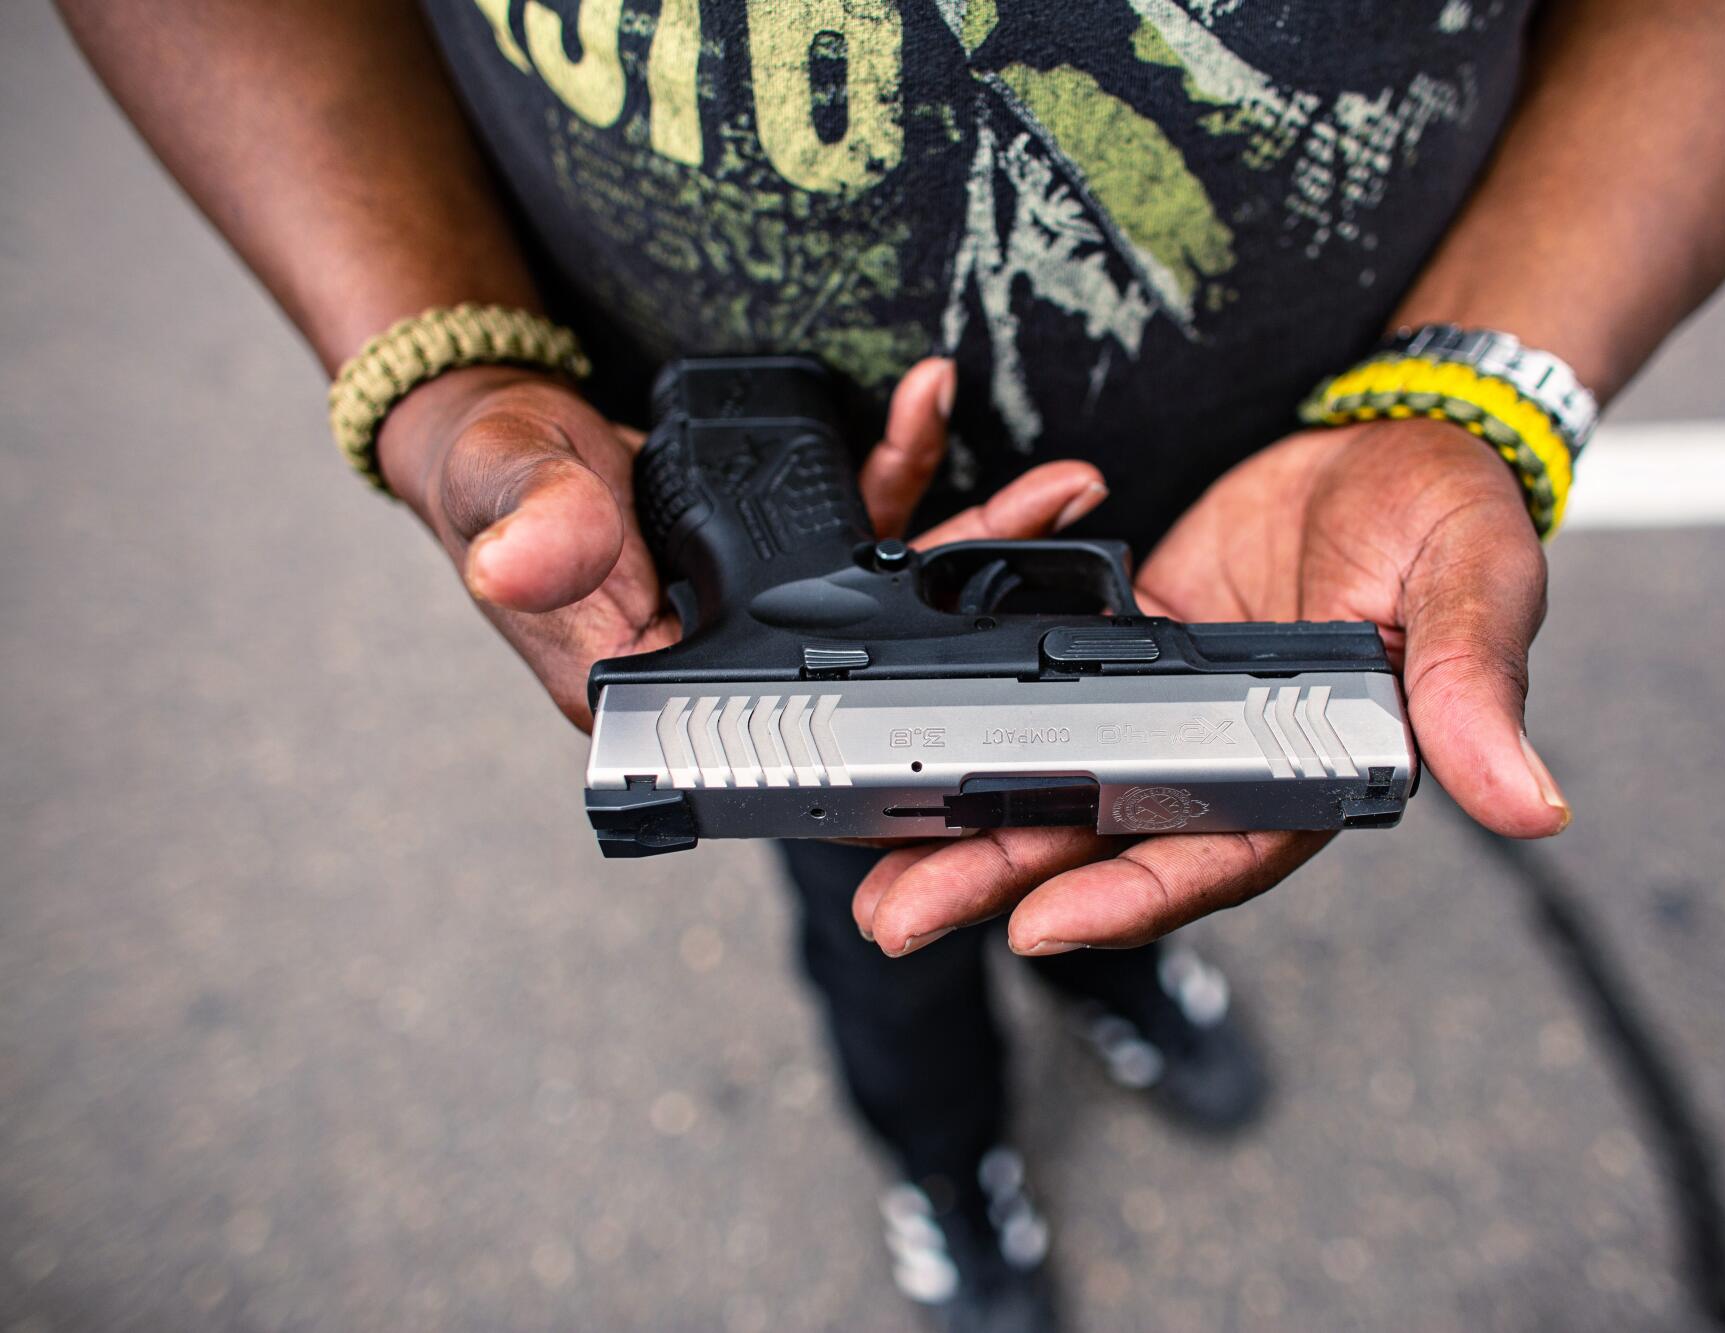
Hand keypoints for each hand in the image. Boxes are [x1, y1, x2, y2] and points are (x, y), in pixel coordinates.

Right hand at [374, 359, 1107, 728]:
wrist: (503, 432)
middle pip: (877, 659)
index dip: (892, 721)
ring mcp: (769, 606)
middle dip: (980, 615)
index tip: (983, 695)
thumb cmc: (491, 482)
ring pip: (893, 585)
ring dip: (979, 531)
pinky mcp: (785, 551)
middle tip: (1064, 560)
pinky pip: (866, 511)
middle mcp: (730, 661)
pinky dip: (908, 460)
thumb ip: (528, 523)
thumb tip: (524, 564)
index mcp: (657, 692)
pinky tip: (934, 401)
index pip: (791, 726)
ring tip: (1060, 484)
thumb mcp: (502, 491)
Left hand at [852, 418, 1569, 957]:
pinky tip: (910, 739)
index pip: (1216, 853)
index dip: (1131, 895)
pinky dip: (983, 721)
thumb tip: (1530, 805)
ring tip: (874, 863)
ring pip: (1060, 782)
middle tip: (897, 918)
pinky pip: (1047, 698)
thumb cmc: (1450, 518)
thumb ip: (1475, 691)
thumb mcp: (1473, 588)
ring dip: (971, 820)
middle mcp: (1233, 756)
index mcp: (1314, 768)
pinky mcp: (1131, 653)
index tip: (1039, 923)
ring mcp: (1174, 709)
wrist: (1395, 438)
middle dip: (1002, 880)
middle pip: (1106, 839)